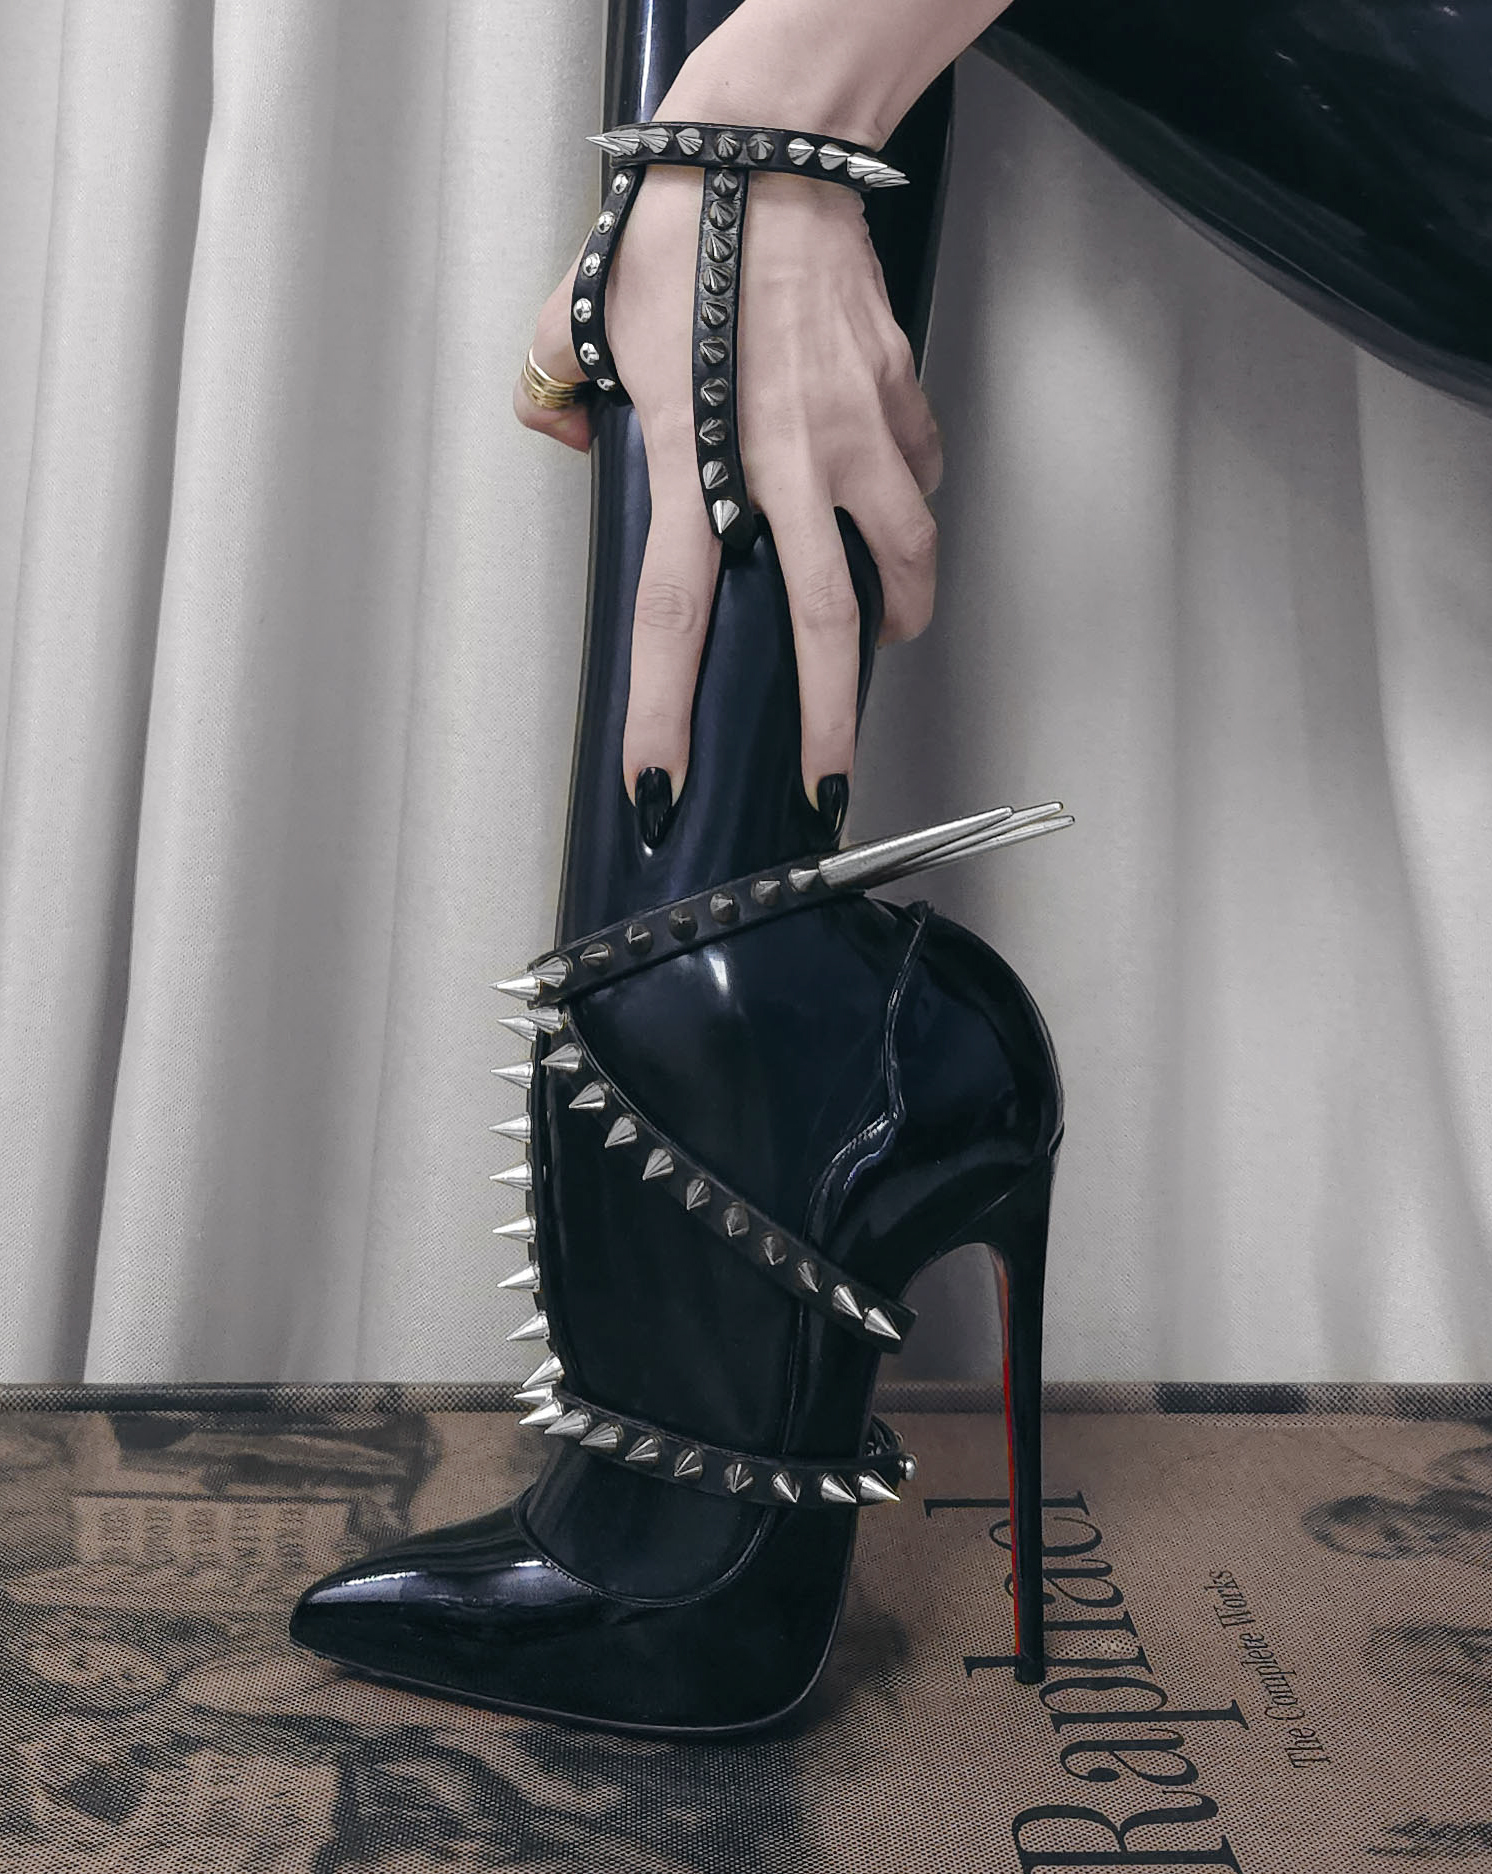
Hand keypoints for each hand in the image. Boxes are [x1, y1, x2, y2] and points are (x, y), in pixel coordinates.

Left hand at [514, 163, 940, 817]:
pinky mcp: (898, 391)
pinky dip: (913, 499)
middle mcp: (785, 462)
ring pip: (904, 557)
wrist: (767, 141)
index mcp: (695, 457)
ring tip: (890, 637)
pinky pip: (920, 469)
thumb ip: (553, 390)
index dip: (665, 713)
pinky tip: (895, 502)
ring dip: (901, 614)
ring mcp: (855, 431)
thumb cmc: (675, 224)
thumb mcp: (576, 311)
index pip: (672, 617)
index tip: (663, 785)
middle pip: (823, 629)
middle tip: (829, 781)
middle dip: (830, 725)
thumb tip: (566, 432)